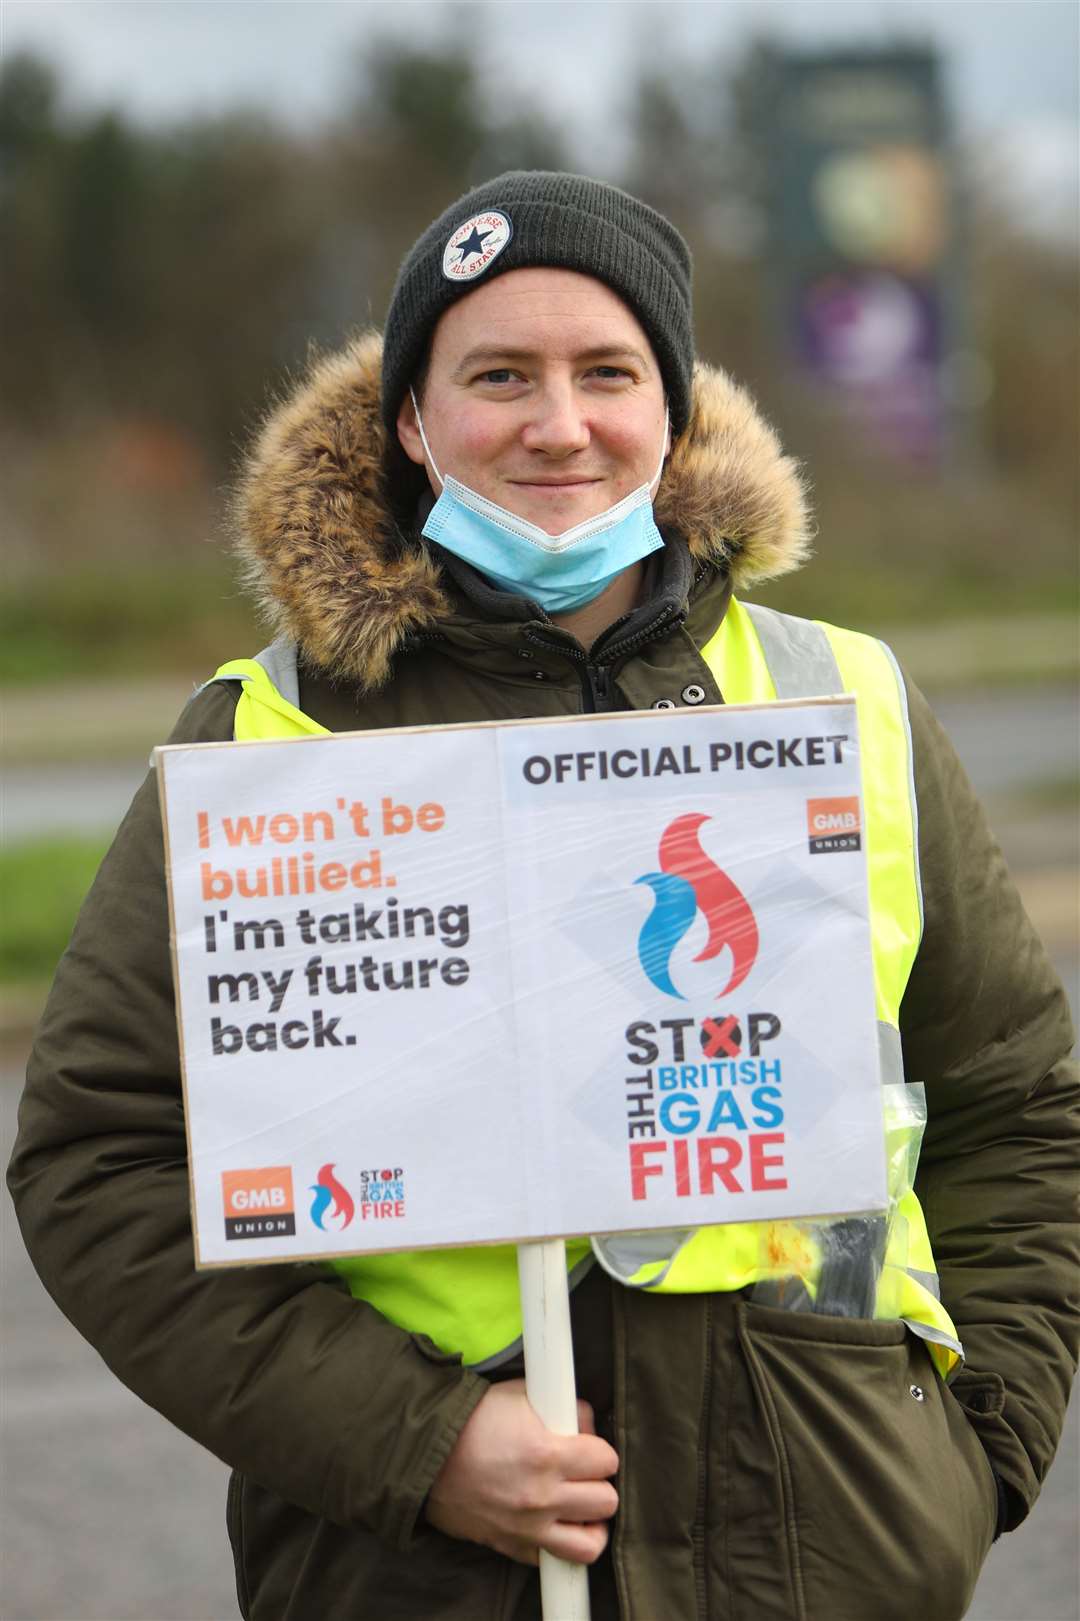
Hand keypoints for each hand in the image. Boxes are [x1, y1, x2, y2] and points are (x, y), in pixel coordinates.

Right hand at [425, 1378, 618, 1565]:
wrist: (425, 1454)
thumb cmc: (472, 1420)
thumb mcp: (521, 1395)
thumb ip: (562, 1408)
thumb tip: (587, 1424)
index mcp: (547, 1453)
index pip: (607, 1460)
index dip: (600, 1452)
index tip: (589, 1450)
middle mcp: (542, 1496)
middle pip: (606, 1502)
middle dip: (599, 1485)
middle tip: (584, 1476)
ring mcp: (528, 1527)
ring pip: (590, 1544)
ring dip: (589, 1523)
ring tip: (580, 1508)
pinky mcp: (511, 1546)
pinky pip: (552, 1559)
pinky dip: (558, 1544)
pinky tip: (553, 1524)